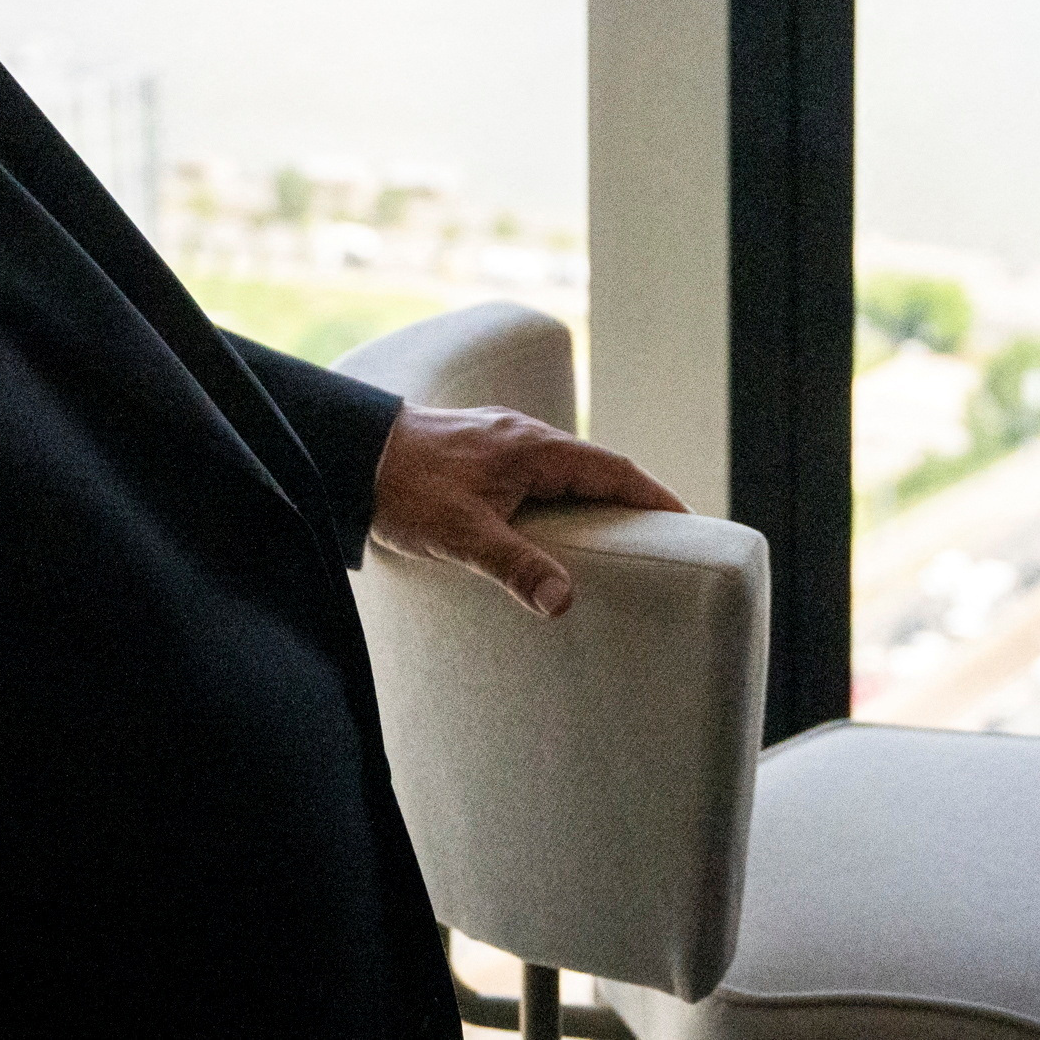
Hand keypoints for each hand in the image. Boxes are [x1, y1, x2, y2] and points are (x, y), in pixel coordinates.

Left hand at [370, 403, 683, 617]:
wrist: (348, 449)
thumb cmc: (404, 487)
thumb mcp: (462, 534)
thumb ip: (515, 566)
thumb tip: (565, 602)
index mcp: (535, 449)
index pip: (616, 470)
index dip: (655, 498)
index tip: (690, 524)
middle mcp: (526, 437)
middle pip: (597, 469)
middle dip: (632, 504)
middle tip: (664, 544)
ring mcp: (502, 442)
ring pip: (565, 471)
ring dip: (593, 502)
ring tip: (614, 545)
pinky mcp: (479, 453)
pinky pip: (537, 475)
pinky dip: (559, 500)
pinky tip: (549, 530)